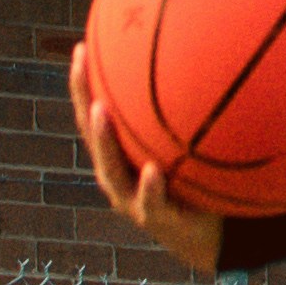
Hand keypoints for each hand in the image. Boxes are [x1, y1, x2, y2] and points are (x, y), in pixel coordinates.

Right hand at [69, 44, 226, 275]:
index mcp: (120, 156)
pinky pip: (152, 202)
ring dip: (104, 140)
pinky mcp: (157, 220)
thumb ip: (183, 114)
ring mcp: (133, 200)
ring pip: (112, 171)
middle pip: (93, 135)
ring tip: (100, 112)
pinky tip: (153, 170)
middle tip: (82, 65)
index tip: (82, 48)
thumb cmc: (191, 183)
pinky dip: (150, 187)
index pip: (94, 116)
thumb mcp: (183, 146)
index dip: (84, 85)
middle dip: (84, 98)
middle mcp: (118, 176)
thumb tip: (200, 54)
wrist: (203, 236)